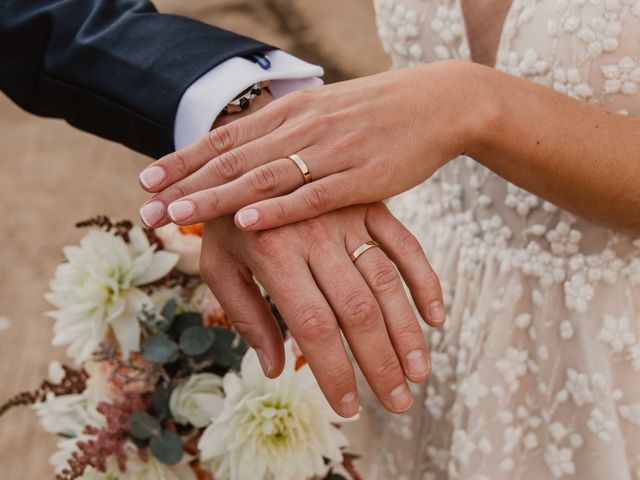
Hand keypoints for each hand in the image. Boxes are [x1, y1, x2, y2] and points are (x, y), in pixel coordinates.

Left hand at [137, 60, 480, 229]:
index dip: (183, 160)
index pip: (225, 138)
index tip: (147, 179)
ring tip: (178, 217)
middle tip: (147, 207)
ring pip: (262, 178)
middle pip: (232, 160)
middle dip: (185, 185)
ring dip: (216, 198)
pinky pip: (312, 196)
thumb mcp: (325, 113)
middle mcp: (301, 129)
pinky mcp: (360, 178)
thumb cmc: (377, 114)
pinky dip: (277, 209)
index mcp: (290, 113)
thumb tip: (253, 157)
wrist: (438, 104)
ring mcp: (330, 153)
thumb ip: (288, 134)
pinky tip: (246, 220)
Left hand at [198, 203, 444, 416]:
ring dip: (407, 332)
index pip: (313, 326)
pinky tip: (436, 317)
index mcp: (273, 252)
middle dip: (381, 363)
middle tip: (398, 403)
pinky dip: (424, 280)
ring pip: (386, 281)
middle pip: (357, 310)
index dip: (334, 371)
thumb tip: (275, 368)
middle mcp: (315, 235)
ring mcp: (347, 217)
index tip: (348, 407)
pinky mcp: (369, 205)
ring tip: (419, 375)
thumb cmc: (226, 219)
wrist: (247, 154)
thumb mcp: (218, 263)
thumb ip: (244, 315)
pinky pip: (405, 243)